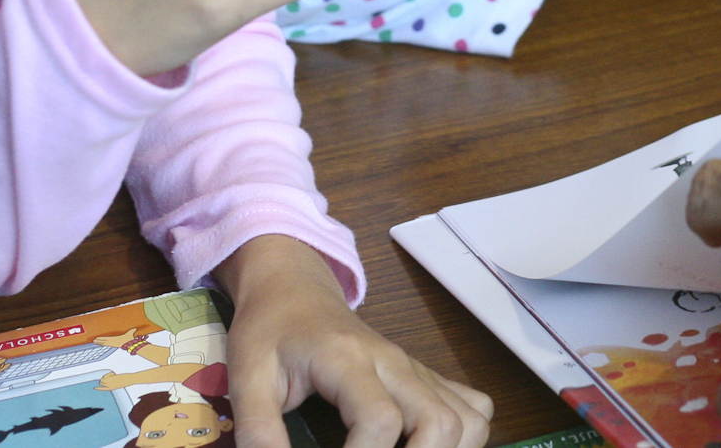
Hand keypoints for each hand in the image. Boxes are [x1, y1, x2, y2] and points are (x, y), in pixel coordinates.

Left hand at [212, 235, 491, 447]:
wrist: (295, 288)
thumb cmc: (271, 332)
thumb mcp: (248, 378)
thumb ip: (258, 431)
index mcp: (348, 360)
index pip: (380, 419)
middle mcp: (393, 363)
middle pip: (440, 421)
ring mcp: (415, 370)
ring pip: (468, 417)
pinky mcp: (424, 376)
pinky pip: (473, 406)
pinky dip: (466, 437)